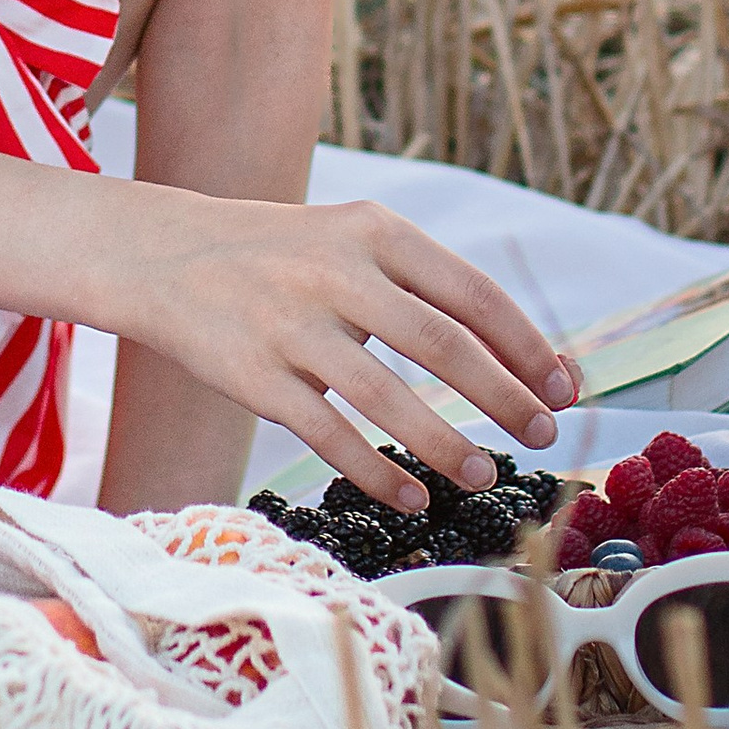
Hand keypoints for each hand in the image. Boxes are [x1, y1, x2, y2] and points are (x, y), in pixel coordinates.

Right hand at [119, 191, 579, 513]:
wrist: (164, 254)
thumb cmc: (281, 256)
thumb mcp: (351, 239)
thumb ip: (422, 286)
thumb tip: (515, 353)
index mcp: (374, 230)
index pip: (471, 292)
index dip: (526, 344)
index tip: (564, 387)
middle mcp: (337, 271)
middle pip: (442, 344)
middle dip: (504, 396)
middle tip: (543, 434)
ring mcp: (292, 325)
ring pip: (387, 396)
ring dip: (444, 444)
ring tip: (483, 476)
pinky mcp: (253, 376)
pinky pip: (328, 435)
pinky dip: (376, 473)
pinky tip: (412, 498)